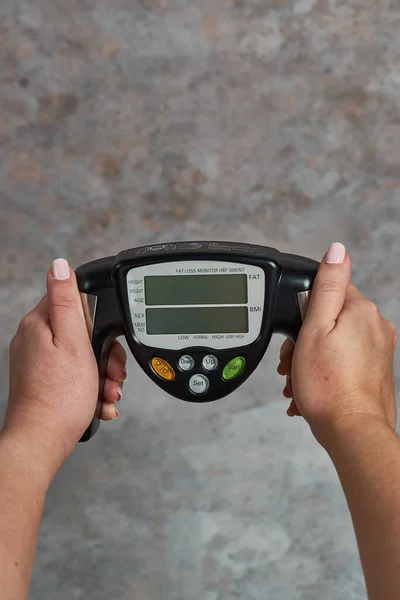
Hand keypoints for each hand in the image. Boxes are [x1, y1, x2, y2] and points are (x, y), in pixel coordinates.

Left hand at [5, 259, 126, 477]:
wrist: (43, 441)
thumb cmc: (60, 397)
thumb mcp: (73, 342)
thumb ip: (68, 302)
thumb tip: (60, 265)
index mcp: (39, 324)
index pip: (74, 301)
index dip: (98, 319)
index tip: (105, 340)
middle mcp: (34, 339)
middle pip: (82, 331)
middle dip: (104, 353)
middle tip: (110, 372)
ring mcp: (38, 361)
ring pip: (82, 355)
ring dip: (101, 373)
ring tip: (106, 391)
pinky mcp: (43, 380)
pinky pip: (75, 374)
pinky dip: (90, 386)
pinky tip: (97, 401)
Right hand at [277, 243, 397, 447]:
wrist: (351, 431)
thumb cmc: (329, 386)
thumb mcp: (316, 328)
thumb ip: (327, 286)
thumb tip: (337, 250)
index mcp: (362, 311)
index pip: (328, 291)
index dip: (304, 311)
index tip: (298, 334)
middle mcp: (376, 327)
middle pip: (329, 319)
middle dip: (305, 340)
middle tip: (294, 362)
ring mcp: (378, 350)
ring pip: (334, 342)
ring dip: (312, 359)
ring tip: (300, 382)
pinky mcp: (375, 370)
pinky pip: (343, 361)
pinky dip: (326, 372)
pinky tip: (312, 390)